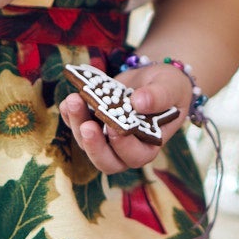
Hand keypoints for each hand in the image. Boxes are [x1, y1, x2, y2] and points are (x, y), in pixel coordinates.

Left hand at [58, 62, 194, 174]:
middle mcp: (125, 148)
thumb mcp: (171, 87)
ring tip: (74, 100)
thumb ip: (159, 95)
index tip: (116, 128)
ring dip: (78, 124)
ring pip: (87, 143)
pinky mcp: (93, 124)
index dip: (124, 147)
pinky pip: (76, 126)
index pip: (135, 156)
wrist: (152, 78)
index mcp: (149, 145)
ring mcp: (106, 138)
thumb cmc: (168, 87)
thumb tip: (139, 102)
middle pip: (106, 160)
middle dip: (94, 145)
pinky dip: (70, 116)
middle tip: (88, 126)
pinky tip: (68, 102)